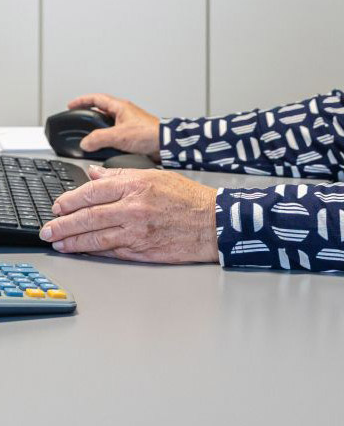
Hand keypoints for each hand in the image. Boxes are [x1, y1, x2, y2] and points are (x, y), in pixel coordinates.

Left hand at [39, 166, 218, 262]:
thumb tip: (95, 174)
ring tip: (57, 243)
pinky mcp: (141, 250)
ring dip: (71, 241)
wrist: (213, 222)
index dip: (71, 200)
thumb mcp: (156, 176)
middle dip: (63, 224)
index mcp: (137, 185)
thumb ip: (122, 175)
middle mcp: (134, 207)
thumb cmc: (189, 199)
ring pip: (94, 237)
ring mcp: (136, 231)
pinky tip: (80, 251)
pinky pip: (109, 251)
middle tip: (48, 229)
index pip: (93, 191)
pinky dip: (91, 251)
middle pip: (88, 216)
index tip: (58, 206)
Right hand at [66, 92, 160, 159]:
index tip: (71, 105)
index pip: (96, 99)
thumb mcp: (118, 135)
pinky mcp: (132, 135)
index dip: (82, 101)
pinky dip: (106, 140)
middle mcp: (124, 113)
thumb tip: (85, 143)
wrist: (166, 145)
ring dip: (97, 130)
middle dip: (88, 116)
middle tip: (77, 122)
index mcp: (120, 107)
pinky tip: (103, 148)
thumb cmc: (149, 134)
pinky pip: (114, 135)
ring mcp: (128, 124)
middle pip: (100, 111)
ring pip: (107, 124)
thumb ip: (98, 138)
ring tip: (88, 138)